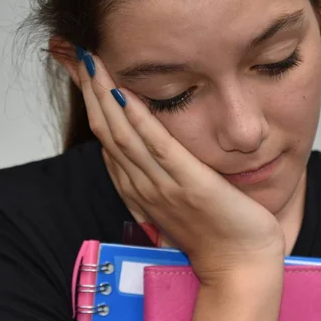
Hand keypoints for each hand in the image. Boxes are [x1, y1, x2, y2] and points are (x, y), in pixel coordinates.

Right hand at [76, 51, 284, 282]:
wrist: (239, 264)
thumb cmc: (213, 231)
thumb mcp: (176, 200)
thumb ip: (158, 173)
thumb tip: (146, 148)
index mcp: (139, 187)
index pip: (107, 139)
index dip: (93, 104)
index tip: (87, 72)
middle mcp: (143, 185)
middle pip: (107, 132)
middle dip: (92, 92)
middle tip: (82, 56)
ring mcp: (164, 186)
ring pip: (124, 136)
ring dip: (106, 98)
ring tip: (95, 63)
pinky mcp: (190, 185)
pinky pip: (159, 148)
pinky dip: (140, 120)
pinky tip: (127, 95)